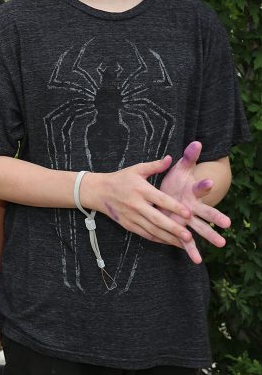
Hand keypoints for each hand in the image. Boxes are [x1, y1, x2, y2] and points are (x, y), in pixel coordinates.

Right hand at [85, 155, 194, 249]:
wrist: (98, 191)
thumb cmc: (120, 179)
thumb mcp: (136, 169)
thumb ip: (155, 166)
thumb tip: (170, 158)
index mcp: (140, 190)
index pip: (160, 200)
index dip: (175, 207)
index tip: (189, 214)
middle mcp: (136, 205)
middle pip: (157, 219)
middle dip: (173, 228)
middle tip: (189, 236)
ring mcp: (131, 216)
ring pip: (152, 230)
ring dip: (169, 238)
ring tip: (185, 244)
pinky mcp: (128, 225)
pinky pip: (145, 234)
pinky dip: (158, 239)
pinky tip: (171, 242)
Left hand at [159, 141, 230, 263]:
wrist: (175, 195)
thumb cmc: (177, 182)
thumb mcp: (180, 170)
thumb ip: (188, 158)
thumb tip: (196, 142)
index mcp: (192, 192)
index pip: (199, 188)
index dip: (204, 185)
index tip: (207, 182)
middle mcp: (194, 207)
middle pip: (207, 211)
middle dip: (216, 217)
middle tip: (227, 223)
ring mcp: (190, 220)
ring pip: (201, 228)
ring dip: (210, 236)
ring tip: (221, 244)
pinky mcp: (183, 229)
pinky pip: (187, 242)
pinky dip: (191, 250)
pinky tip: (196, 260)